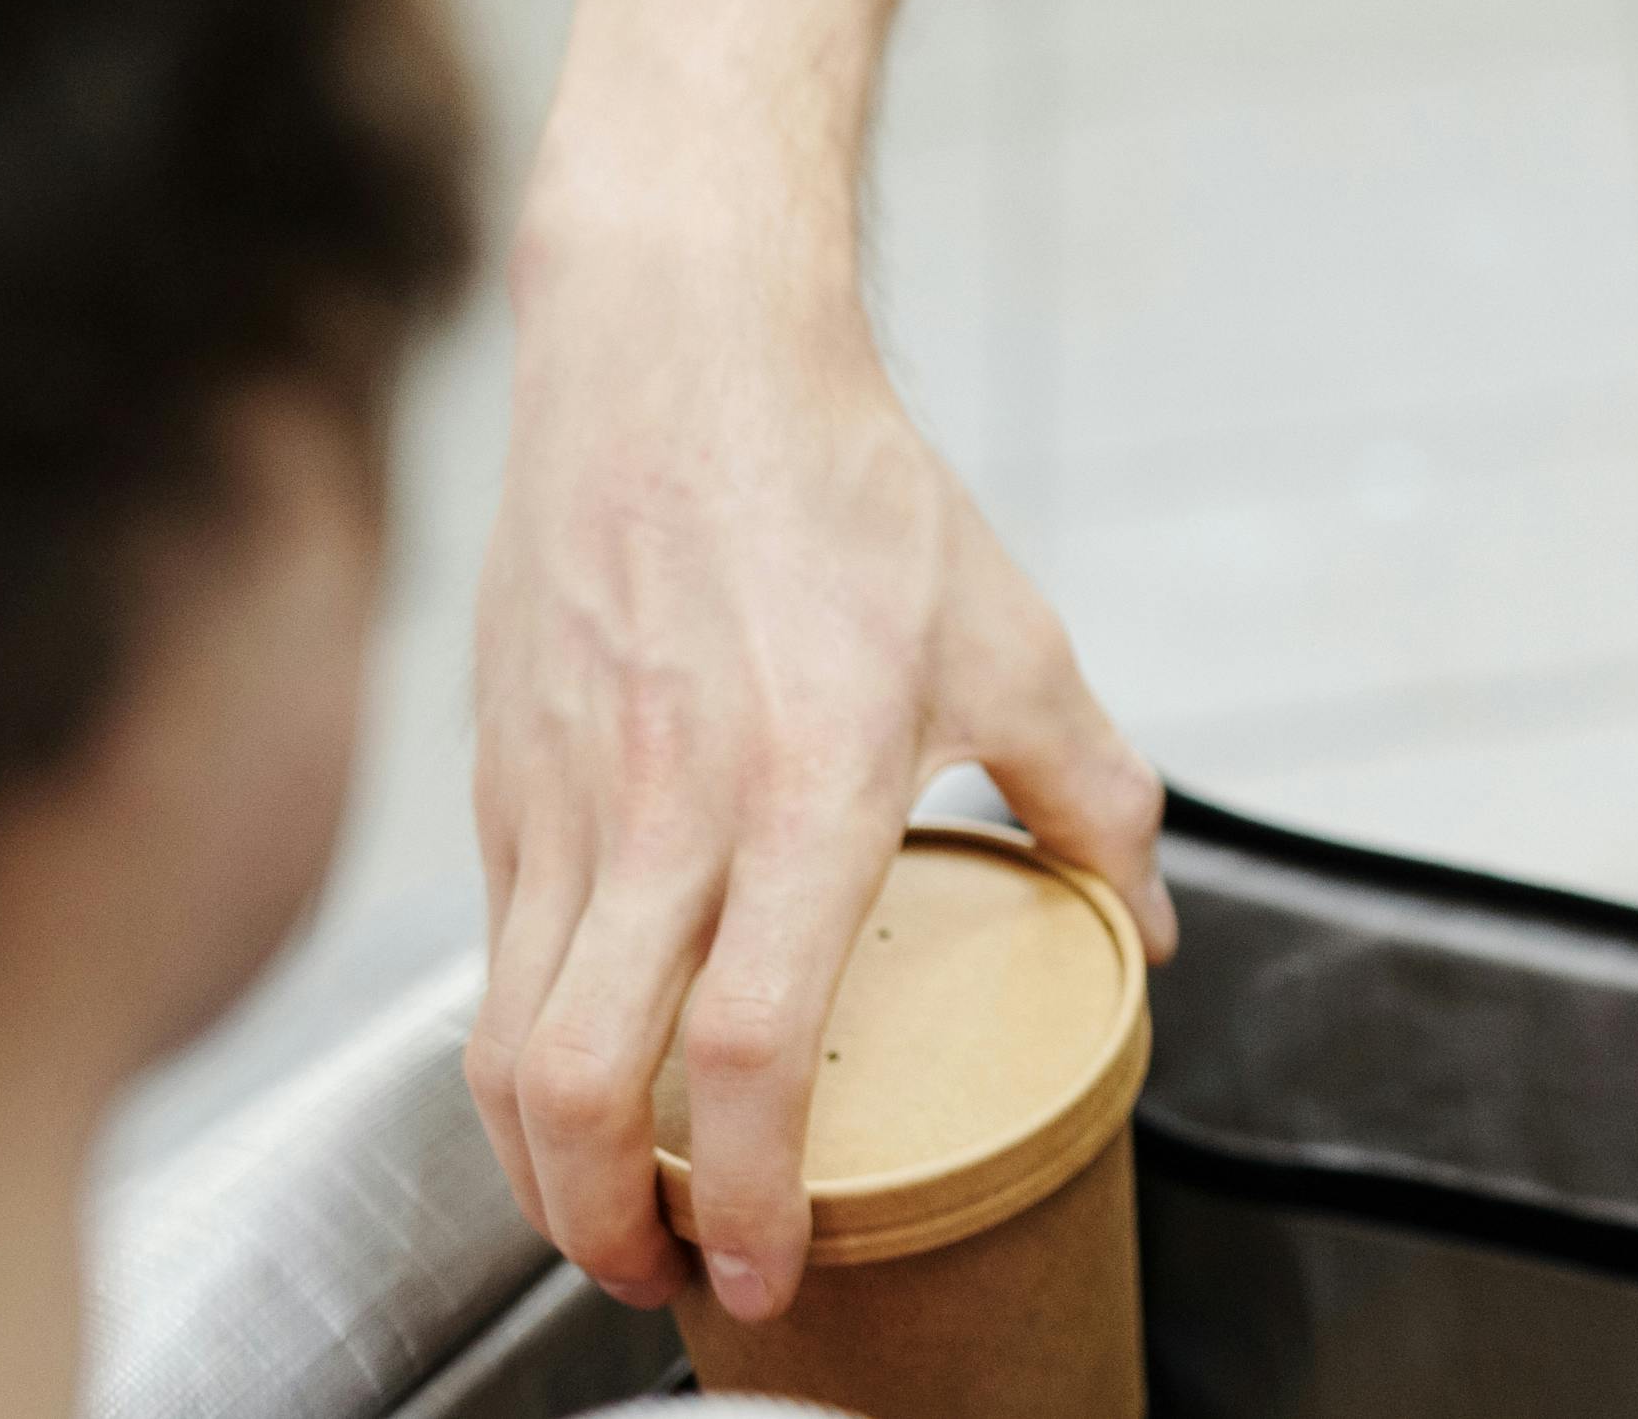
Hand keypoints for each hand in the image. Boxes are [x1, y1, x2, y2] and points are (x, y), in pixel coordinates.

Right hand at [465, 231, 1166, 1328]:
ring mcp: (563, 796)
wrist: (681, 357)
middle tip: (668, 1280)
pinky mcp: (499, 777)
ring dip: (539, 1171)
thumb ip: (1090, 794)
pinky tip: (569, 1084)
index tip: (773, 1267)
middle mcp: (668, 806)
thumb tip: (1150, 924)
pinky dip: (512, 1060)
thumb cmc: (848, 492)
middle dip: (606, 1228)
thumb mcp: (1013, 639)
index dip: (754, 1186)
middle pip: (582, 1083)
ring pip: (503, 1043)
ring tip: (605, 1221)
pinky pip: (486, 961)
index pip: (754, 1043)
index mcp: (808, 783)